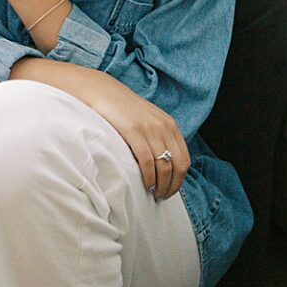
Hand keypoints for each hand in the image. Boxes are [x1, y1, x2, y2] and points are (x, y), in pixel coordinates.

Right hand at [81, 69, 189, 198]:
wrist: (102, 91)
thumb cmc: (122, 109)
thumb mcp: (148, 119)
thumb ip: (159, 136)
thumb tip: (165, 164)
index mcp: (170, 124)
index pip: (185, 159)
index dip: (180, 180)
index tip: (170, 190)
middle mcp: (164, 127)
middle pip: (178, 166)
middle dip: (172, 186)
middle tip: (161, 196)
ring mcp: (149, 129)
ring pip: (164, 167)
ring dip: (160, 186)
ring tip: (153, 193)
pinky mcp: (134, 131)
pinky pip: (147, 162)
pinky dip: (148, 178)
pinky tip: (144, 184)